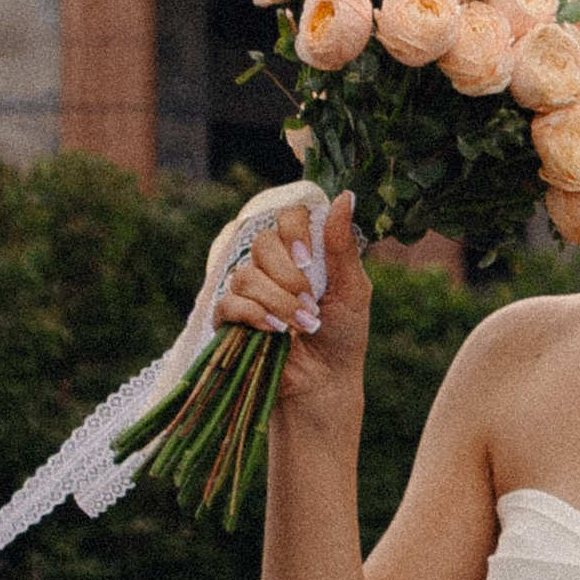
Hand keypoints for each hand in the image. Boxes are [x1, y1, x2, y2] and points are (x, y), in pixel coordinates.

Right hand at [213, 192, 370, 417]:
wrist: (324, 384)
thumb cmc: (343, 336)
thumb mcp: (352, 288)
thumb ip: (341, 245)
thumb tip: (345, 195)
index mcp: (302, 253)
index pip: (287, 217)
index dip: (294, 232)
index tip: (307, 259)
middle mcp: (273, 267)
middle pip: (263, 243)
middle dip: (288, 275)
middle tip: (310, 302)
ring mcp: (248, 293)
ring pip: (245, 275)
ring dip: (276, 300)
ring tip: (300, 326)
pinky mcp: (230, 322)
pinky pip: (227, 304)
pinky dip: (252, 315)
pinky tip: (274, 331)